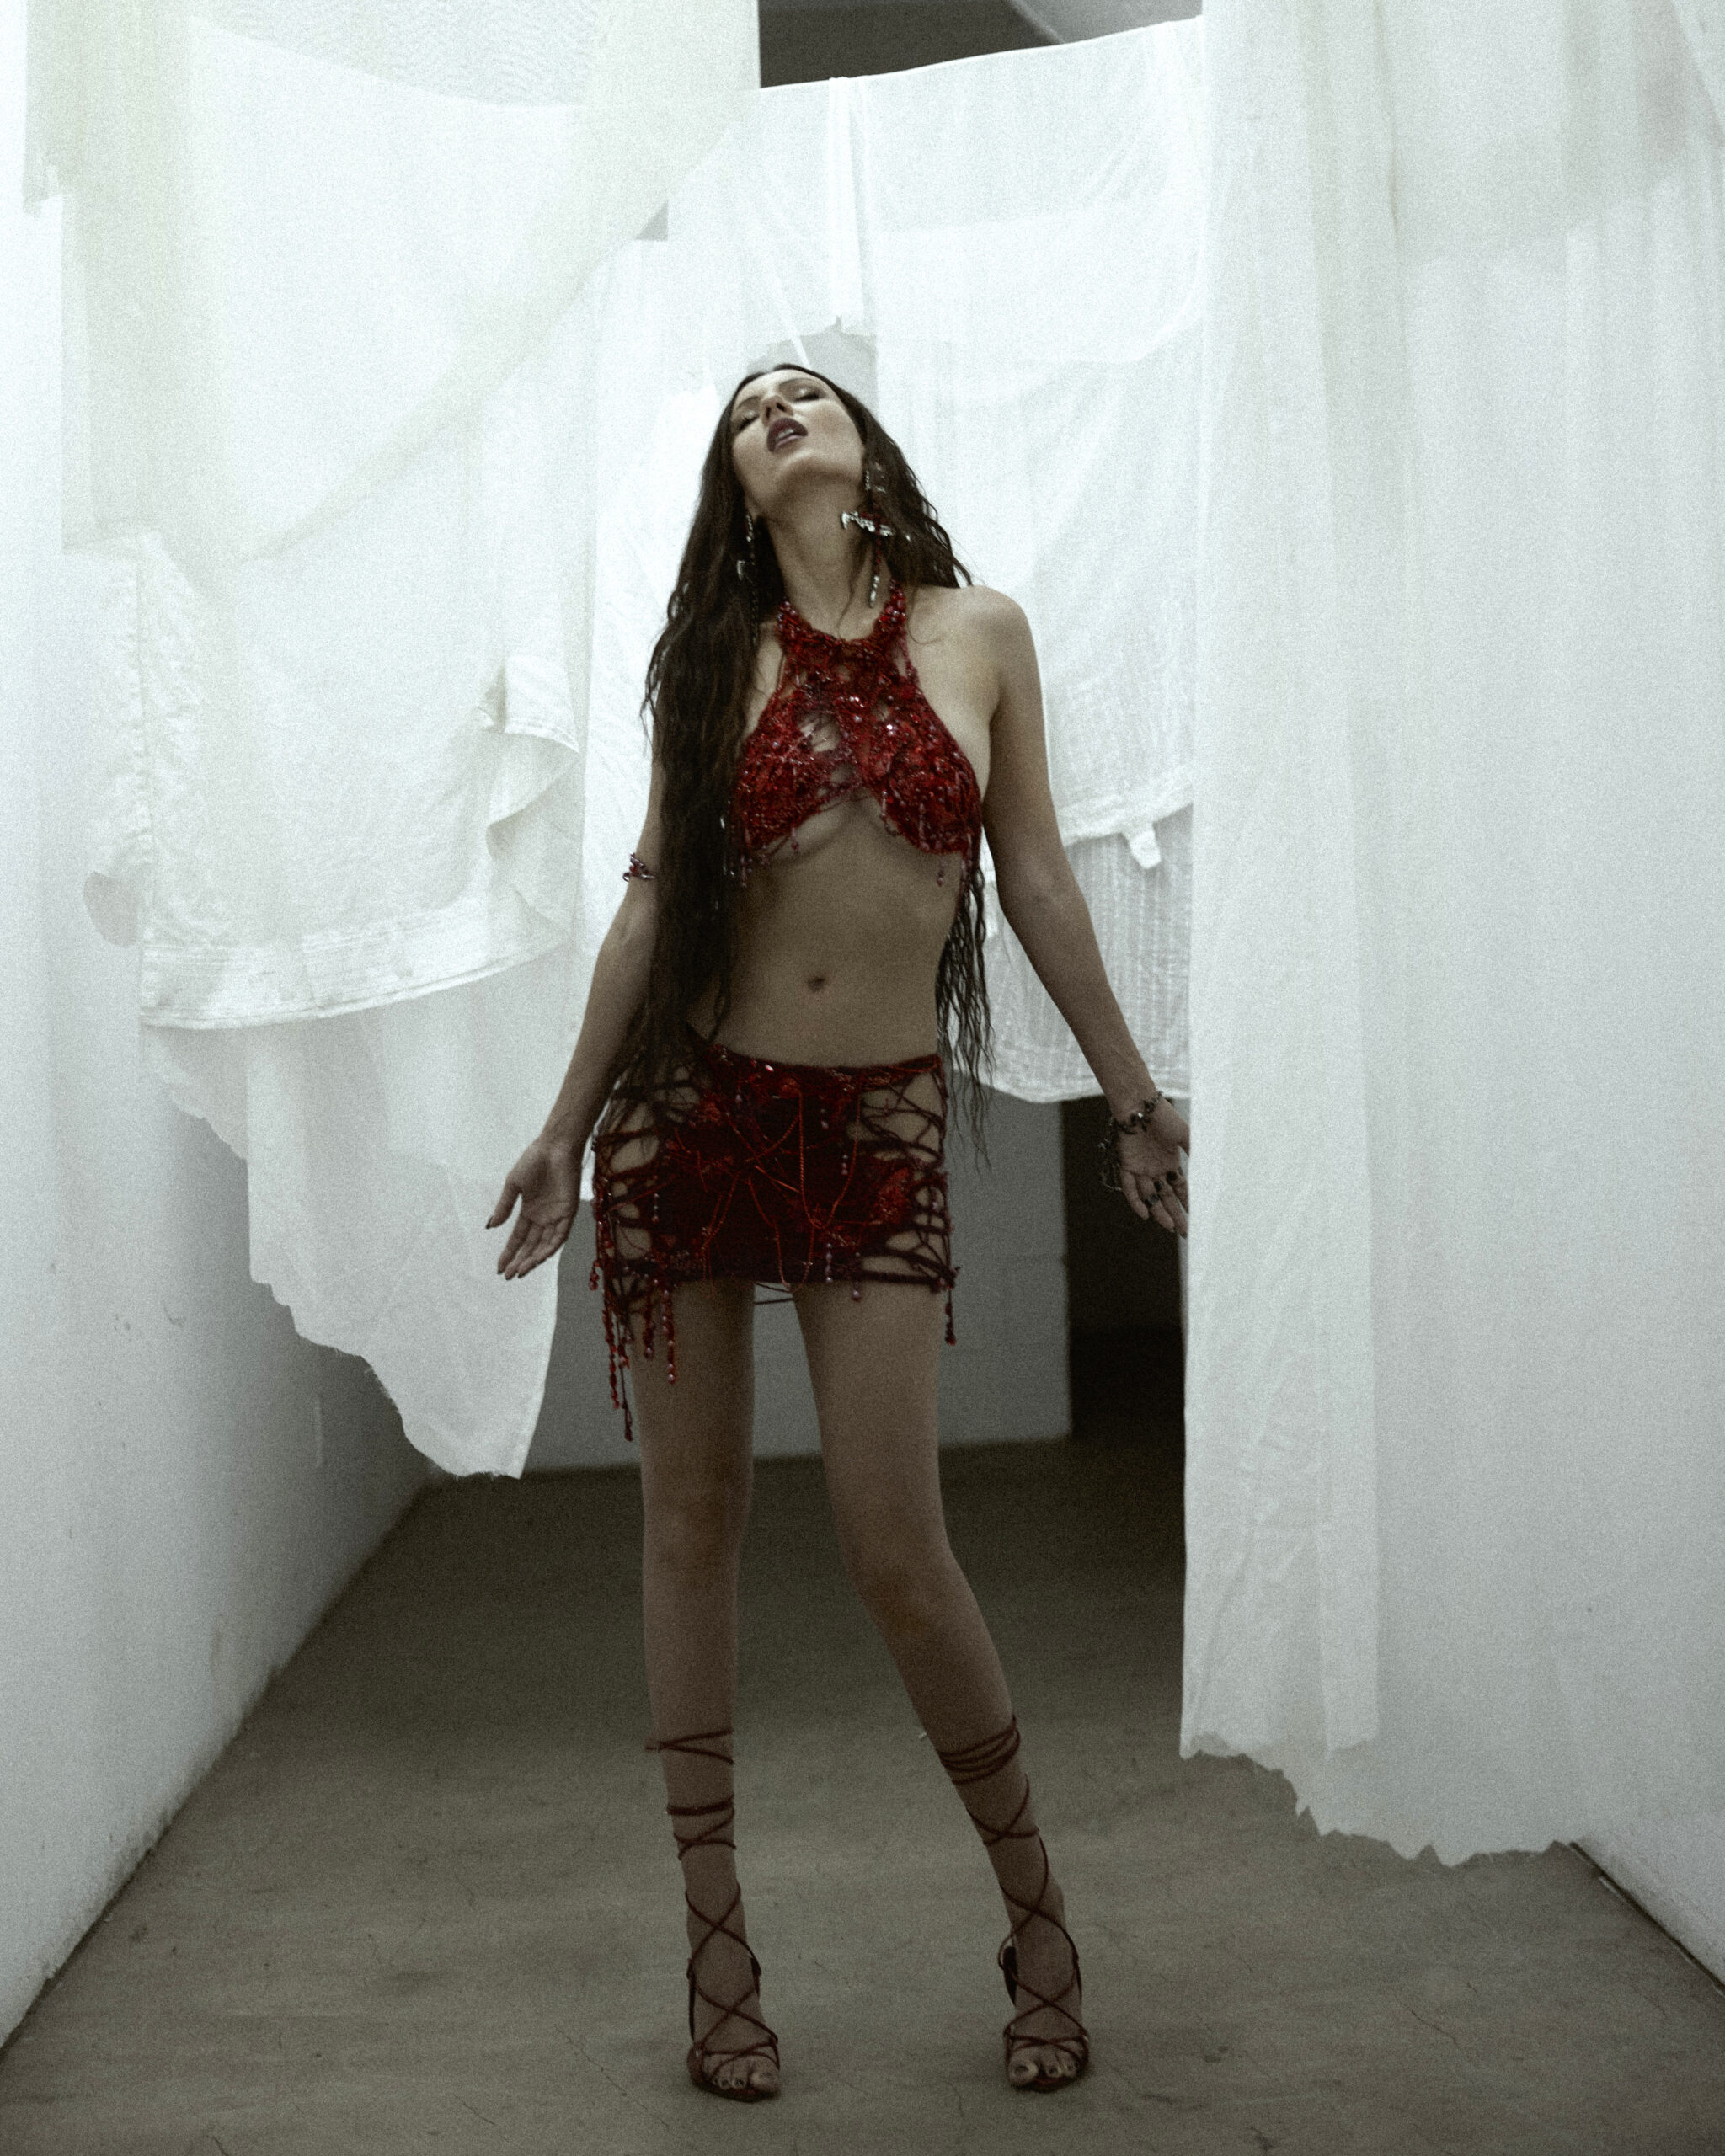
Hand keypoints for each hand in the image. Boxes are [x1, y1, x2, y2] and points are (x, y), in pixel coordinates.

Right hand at [487, 1135, 580, 1279]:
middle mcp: (543, 1217)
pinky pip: (560, 1235)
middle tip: (508, 1275)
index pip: (518, 1238)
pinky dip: (550, 1247)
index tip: (498, 1268)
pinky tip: (539, 1258)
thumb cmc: (533, 1161)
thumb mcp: (513, 1185)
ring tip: (521, 1271)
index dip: (509, 1253)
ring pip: (544, 1245)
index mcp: (529, 1211)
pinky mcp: (569, 1213)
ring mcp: (556, 1216)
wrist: (554, 1148)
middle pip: (530, 1245)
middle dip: (519, 1261)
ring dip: (533, 1259)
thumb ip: (504, 1206)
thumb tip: (491, 1227)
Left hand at [1114, 1098, 1189, 1236]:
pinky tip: (1145, 1215)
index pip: (1180, 1188)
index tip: (1197, 1217)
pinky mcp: (1125, 1165)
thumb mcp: (1185, 1135)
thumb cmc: (1163, 1116)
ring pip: (1150, 1196)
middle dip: (1175, 1214)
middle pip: (1165, 1197)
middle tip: (1185, 1232)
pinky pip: (1129, 1188)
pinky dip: (1136, 1202)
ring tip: (1170, 1227)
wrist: (1139, 1103)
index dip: (1188, 1203)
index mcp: (1170, 1161)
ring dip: (1159, 1212)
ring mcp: (1140, 1168)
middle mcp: (1155, 1168)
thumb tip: (1210, 1172)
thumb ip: (1195, 1153)